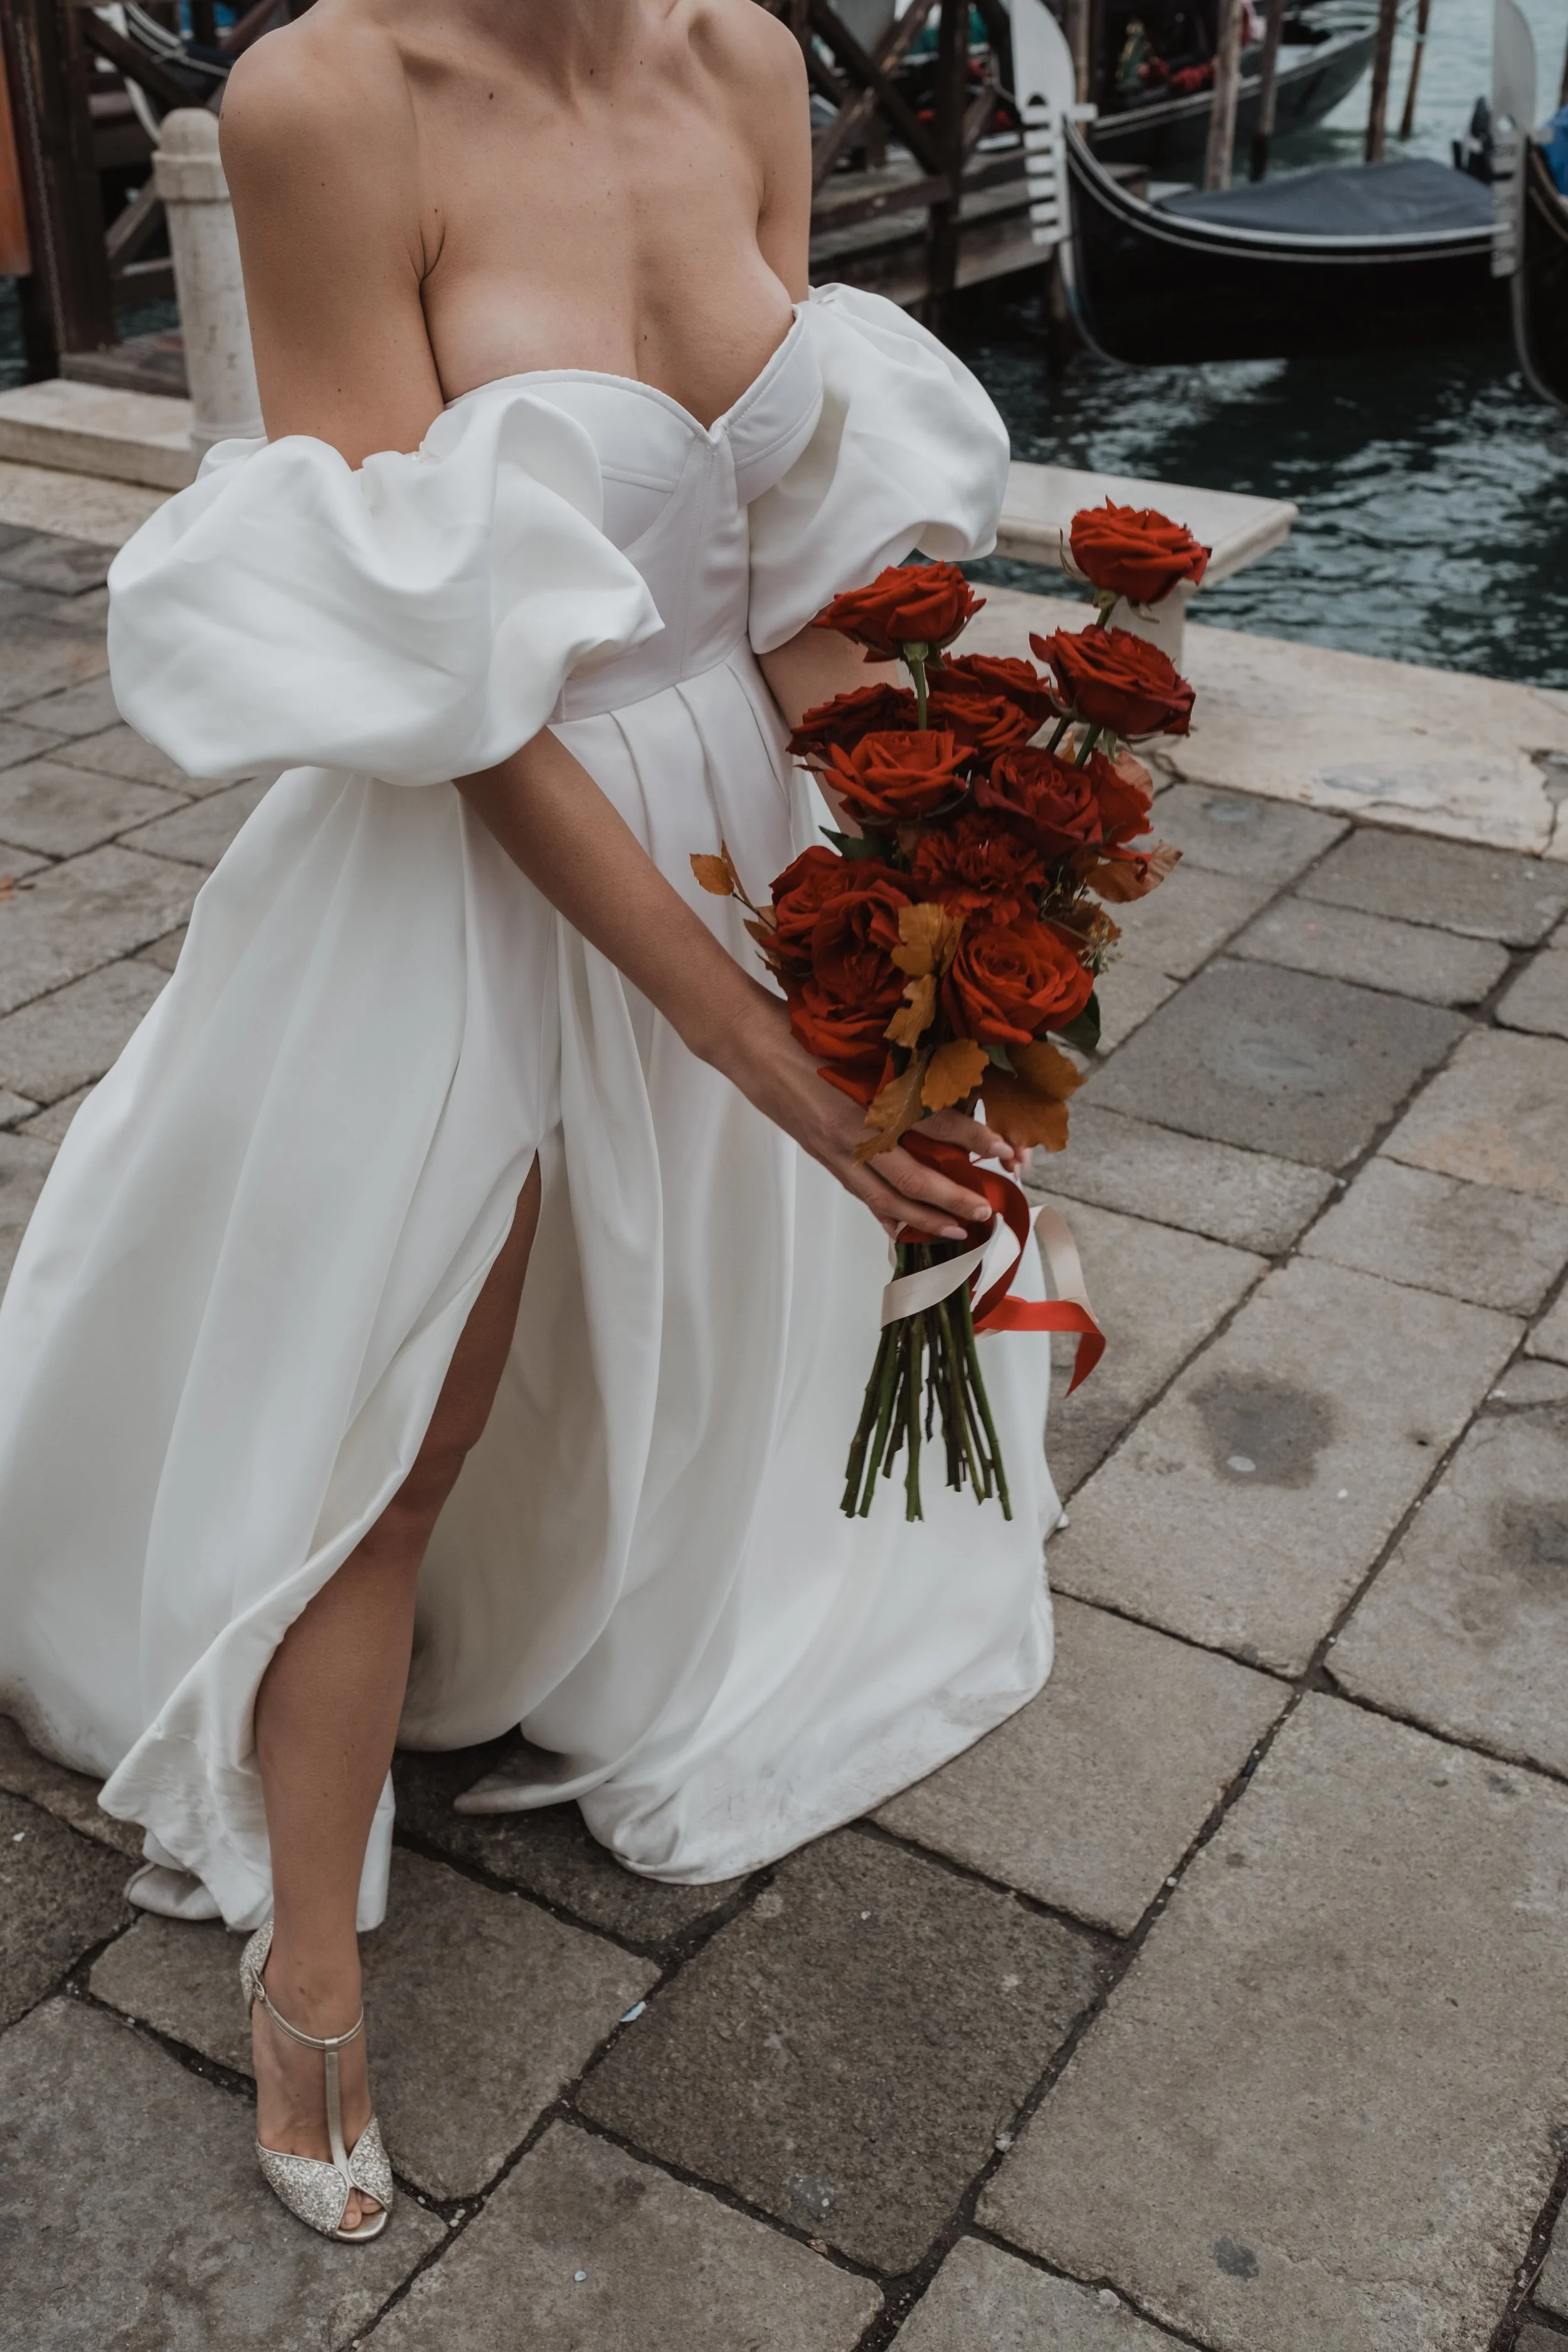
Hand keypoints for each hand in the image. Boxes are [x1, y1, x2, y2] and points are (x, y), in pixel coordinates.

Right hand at [723, 985, 1019, 1240]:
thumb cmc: (805, 1032)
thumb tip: (944, 1084)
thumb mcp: (863, 1043)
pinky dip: (883, 1211)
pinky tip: (900, 1225)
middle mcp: (856, 1132)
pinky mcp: (822, 1154)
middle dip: (954, 1199)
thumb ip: (900, 1068)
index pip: (937, 1123)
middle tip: (986, 1212)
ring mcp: (837, 1149)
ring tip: (955, 1230)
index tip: (1006, 1149)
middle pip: (915, 1178)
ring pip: (887, 1197)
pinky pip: (859, 1191)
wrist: (752, 1043)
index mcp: (872, 1098)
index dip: (975, 1138)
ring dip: (923, 1217)